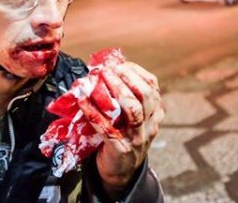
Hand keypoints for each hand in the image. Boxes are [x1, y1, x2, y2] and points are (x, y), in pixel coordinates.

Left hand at [80, 62, 164, 195]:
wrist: (120, 173)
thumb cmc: (122, 136)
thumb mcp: (130, 118)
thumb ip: (124, 98)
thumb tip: (102, 71)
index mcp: (154, 113)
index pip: (152, 86)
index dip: (135, 72)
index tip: (118, 64)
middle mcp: (150, 124)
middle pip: (145, 95)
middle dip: (126, 78)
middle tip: (107, 69)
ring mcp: (137, 138)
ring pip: (132, 110)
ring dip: (115, 90)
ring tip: (98, 79)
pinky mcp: (121, 150)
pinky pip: (107, 129)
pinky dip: (94, 113)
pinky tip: (82, 101)